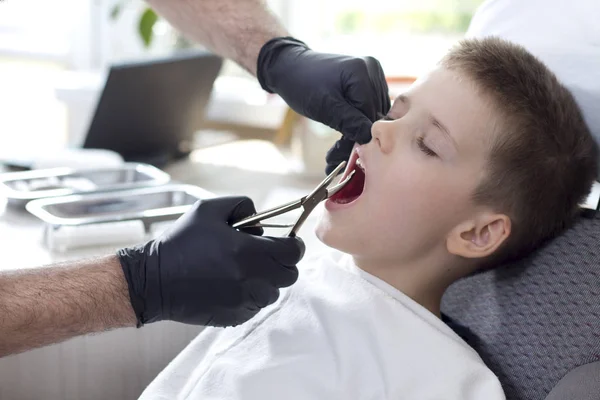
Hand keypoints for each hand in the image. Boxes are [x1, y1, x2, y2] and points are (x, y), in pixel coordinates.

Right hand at [117, 196, 304, 326]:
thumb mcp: (209, 209)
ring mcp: (244, 301)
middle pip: (290, 274)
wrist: (154, 280)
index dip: (294, 244)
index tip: (288, 241)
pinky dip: (252, 295)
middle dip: (283, 262)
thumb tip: (262, 222)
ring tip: (245, 270)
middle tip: (265, 254)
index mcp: (248, 252)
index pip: (293, 252)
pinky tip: (232, 284)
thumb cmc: (181, 242)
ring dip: (268, 280)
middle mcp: (251, 279)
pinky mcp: (236, 317)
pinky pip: (257, 306)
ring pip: (275, 292)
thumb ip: (243, 205)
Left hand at [257, 37, 390, 173]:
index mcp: (362, 71)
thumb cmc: (302, 85)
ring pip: (374, 112)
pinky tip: (344, 130)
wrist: (291, 68)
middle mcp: (372, 69)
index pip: (371, 113)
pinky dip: (357, 120)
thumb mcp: (324, 107)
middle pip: (375, 112)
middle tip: (335, 154)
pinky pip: (369, 107)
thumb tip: (369, 138)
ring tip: (337, 146)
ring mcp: (371, 73)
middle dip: (356, 133)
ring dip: (357, 129)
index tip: (340, 152)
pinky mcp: (367, 81)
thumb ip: (349, 122)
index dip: (358, 133)